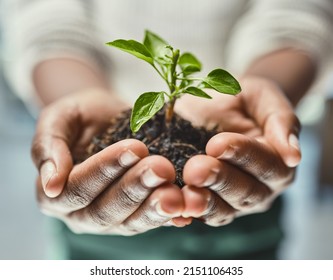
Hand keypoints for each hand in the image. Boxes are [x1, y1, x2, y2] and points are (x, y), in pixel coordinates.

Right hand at [32, 89, 184, 234]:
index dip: (104, 170)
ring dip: (154, 207)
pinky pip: (152, 222)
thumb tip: (51, 185)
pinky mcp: (135, 217)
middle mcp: (81, 214)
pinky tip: (186, 208)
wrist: (106, 119)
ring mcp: (110, 220)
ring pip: (130, 222)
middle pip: (105, 210)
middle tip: (160, 167)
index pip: (77, 188)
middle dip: (135, 188)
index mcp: (55, 194)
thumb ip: (47, 147)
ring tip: (176, 192)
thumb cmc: (81, 117)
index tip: (134, 147)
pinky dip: (169, 217)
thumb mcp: (59, 119)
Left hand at [173, 76, 300, 225]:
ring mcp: (233, 201)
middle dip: (219, 180)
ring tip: (185, 193)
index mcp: (277, 164)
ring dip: (203, 203)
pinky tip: (173, 210)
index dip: (243, 156)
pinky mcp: (207, 203)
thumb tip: (294, 156)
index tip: (217, 144)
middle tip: (196, 169)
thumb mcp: (264, 98)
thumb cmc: (244, 101)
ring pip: (222, 210)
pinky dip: (185, 214)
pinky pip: (198, 214)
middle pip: (244, 192)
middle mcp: (259, 189)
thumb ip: (282, 121)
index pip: (266, 165)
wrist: (219, 107)